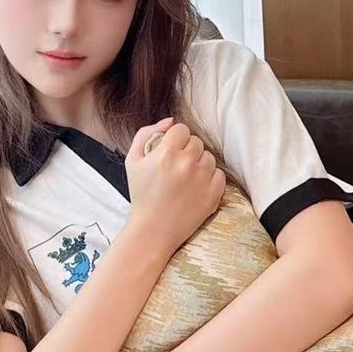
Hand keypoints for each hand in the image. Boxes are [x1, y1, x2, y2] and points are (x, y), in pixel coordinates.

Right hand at [125, 118, 225, 253]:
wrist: (153, 230)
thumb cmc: (141, 194)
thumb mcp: (133, 161)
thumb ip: (147, 133)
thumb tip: (170, 121)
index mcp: (166, 154)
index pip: (182, 129)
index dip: (175, 139)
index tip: (170, 152)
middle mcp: (187, 164)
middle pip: (196, 142)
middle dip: (187, 150)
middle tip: (176, 167)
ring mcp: (203, 179)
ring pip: (209, 157)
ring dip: (199, 164)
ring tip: (186, 179)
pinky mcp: (214, 194)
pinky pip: (219, 174)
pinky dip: (210, 178)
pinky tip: (195, 188)